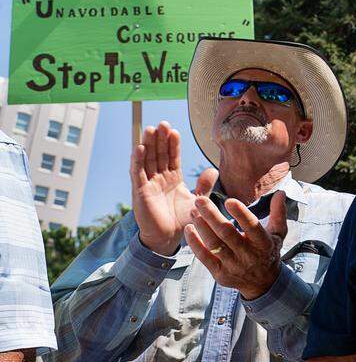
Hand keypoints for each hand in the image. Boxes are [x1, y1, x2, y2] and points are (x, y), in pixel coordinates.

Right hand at [132, 122, 217, 255]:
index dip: (173, 144)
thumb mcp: (197, 201)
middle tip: (163, 123)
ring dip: (148, 144)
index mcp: (173, 178)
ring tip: (150, 129)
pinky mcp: (140, 192)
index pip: (173, 157)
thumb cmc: (182, 221)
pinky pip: (137, 173)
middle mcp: (159, 178)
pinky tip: (140, 148)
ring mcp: (148, 184)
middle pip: (159, 154)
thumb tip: (213, 169)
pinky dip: (138, 160)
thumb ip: (204, 186)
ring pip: (147, 160)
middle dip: (160, 139)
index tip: (175, 130)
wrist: (169, 238)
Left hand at [184, 191, 287, 298]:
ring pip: (214, 244)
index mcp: (264, 243)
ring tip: (193, 212)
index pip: (252, 227)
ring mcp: (233, 266)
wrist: (263, 283)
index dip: (241, 214)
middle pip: (227, 234)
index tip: (229, 200)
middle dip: (212, 215)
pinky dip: (194, 243)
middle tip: (200, 199)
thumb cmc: (268, 251)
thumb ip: (278, 213)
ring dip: (202, 227)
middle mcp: (248, 255)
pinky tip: (189, 229)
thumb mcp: (278, 234)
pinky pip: (204, 258)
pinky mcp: (220, 274)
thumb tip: (280, 192)